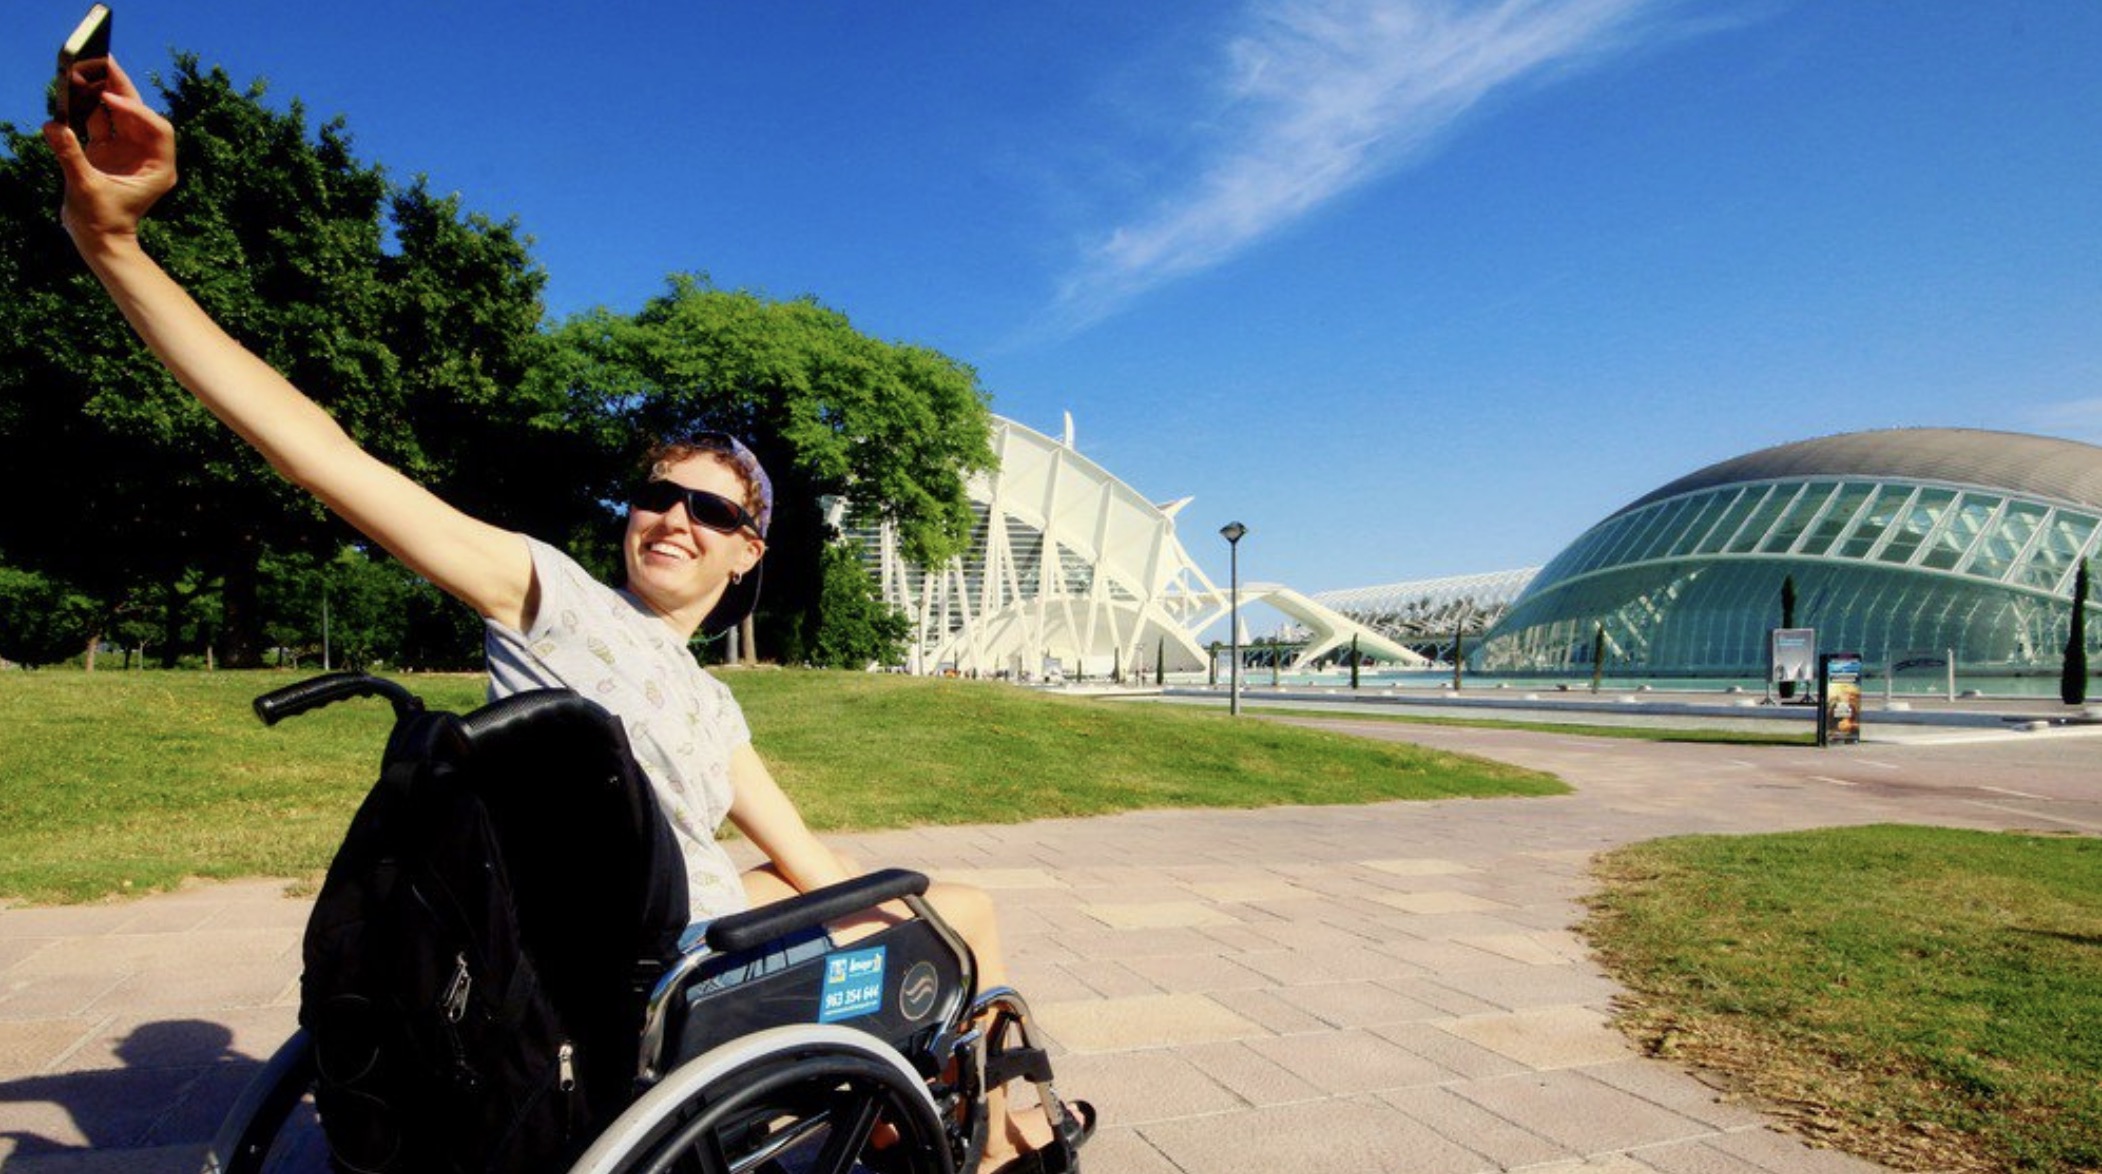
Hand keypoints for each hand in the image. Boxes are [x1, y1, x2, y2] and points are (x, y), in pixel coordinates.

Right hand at [41, 57, 177, 243]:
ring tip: (89, 66)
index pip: (157, 129)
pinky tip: (77, 89)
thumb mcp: (85, 188)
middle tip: (105, 62)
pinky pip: (101, 122)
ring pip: (120, 114)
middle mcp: (148, 156)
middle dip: (122, 89)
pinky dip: (89, 107)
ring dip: (105, 92)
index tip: (112, 98)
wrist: (97, 240)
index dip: (136, 111)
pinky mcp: (109, 151)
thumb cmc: (100, 222)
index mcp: (158, 168)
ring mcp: (129, 152)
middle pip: (139, 114)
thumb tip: (54, 127)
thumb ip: (71, 156)